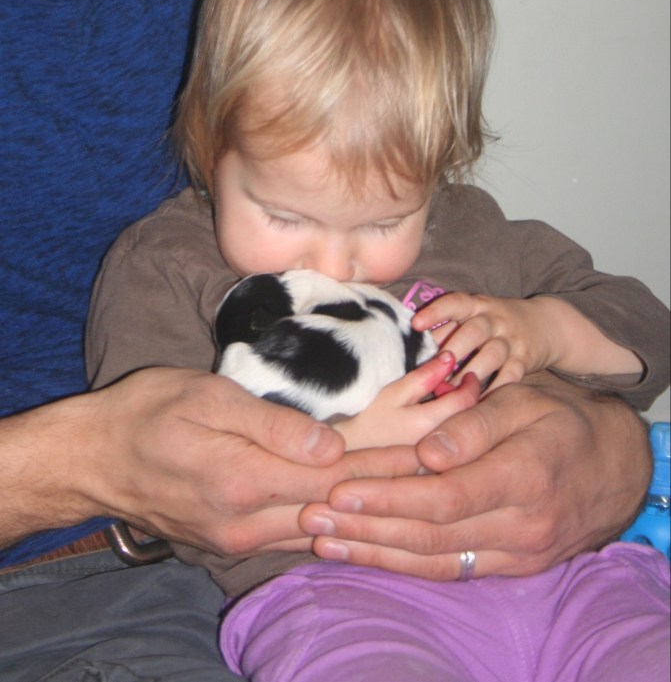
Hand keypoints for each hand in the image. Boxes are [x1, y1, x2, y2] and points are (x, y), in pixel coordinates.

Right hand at [0, 368, 420, 554]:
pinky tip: (362, 518)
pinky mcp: (231, 542)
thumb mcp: (206, 397)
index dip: (390, 463)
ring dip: (369, 512)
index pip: (338, 476)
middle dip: (392, 489)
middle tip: (445, 471)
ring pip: (321, 531)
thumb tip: (333, 445)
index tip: (437, 449)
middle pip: (337, 508)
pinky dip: (334, 526)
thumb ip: (271, 425)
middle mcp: (246, 522)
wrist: (93, 460)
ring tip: (418, 494)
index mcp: (243, 478)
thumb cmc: (148, 412)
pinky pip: (296, 538)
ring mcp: (238, 540)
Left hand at [300, 372, 650, 578]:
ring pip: (435, 558)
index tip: (339, 490)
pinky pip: (452, 570)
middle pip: (430, 532)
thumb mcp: (525, 402)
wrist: (613, 466)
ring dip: (375, 551)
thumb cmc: (561, 420)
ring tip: (324, 541)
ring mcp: (517, 553)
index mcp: (523, 476)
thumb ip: (476, 427)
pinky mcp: (511, 566)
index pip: (444, 496)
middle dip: (365, 527)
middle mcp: (520, 524)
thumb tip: (427, 453)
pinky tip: (366, 555)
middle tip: (311, 518)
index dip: (388, 496)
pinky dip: (404, 565)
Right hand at [332, 353, 479, 449]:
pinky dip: (446, 428)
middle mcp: (437, 445)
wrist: (344, 456)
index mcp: (428, 425)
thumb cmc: (364, 420)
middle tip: (448, 389)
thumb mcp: (392, 392)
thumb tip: (450, 358)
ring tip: (436, 405)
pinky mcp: (429, 467)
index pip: (466, 401)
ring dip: (455, 414)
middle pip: (467, 418)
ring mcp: (434, 459)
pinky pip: (448, 444)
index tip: (466, 374)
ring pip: (458, 430)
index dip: (470, 384)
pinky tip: (429, 423)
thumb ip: (424, 376)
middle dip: (463, 399)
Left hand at [413, 292, 556, 389]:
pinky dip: (494, 390)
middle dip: (452, 350)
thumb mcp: (475, 316)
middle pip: (473, 331)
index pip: (456, 303)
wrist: (546, 324)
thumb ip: (446, 327)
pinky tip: (477, 402)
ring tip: (449, 391)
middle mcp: (495, 320)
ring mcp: (511, 339)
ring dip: (469, 374)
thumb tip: (409, 346)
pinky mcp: (525, 359)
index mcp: (477, 306)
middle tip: (431, 369)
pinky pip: (510, 376)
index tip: (416, 324)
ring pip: (491, 355)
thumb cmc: (495, 323)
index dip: (436, 311)